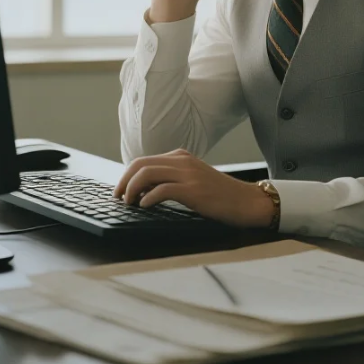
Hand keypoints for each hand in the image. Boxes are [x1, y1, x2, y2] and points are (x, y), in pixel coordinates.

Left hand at [112, 149, 273, 227]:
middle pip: (140, 164)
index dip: (126, 175)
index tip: (120, 191)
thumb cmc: (219, 195)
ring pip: (147, 173)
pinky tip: (144, 206)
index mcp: (180, 156)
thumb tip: (142, 190)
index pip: (143, 160)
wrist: (246, 201)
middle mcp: (182, 161)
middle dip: (123, 181)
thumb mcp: (193, 179)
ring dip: (131, 189)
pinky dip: (147, 198)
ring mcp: (188, 174)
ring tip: (129, 203)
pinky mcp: (193, 190)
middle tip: (117, 198)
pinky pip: (161, 189)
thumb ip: (172, 178)